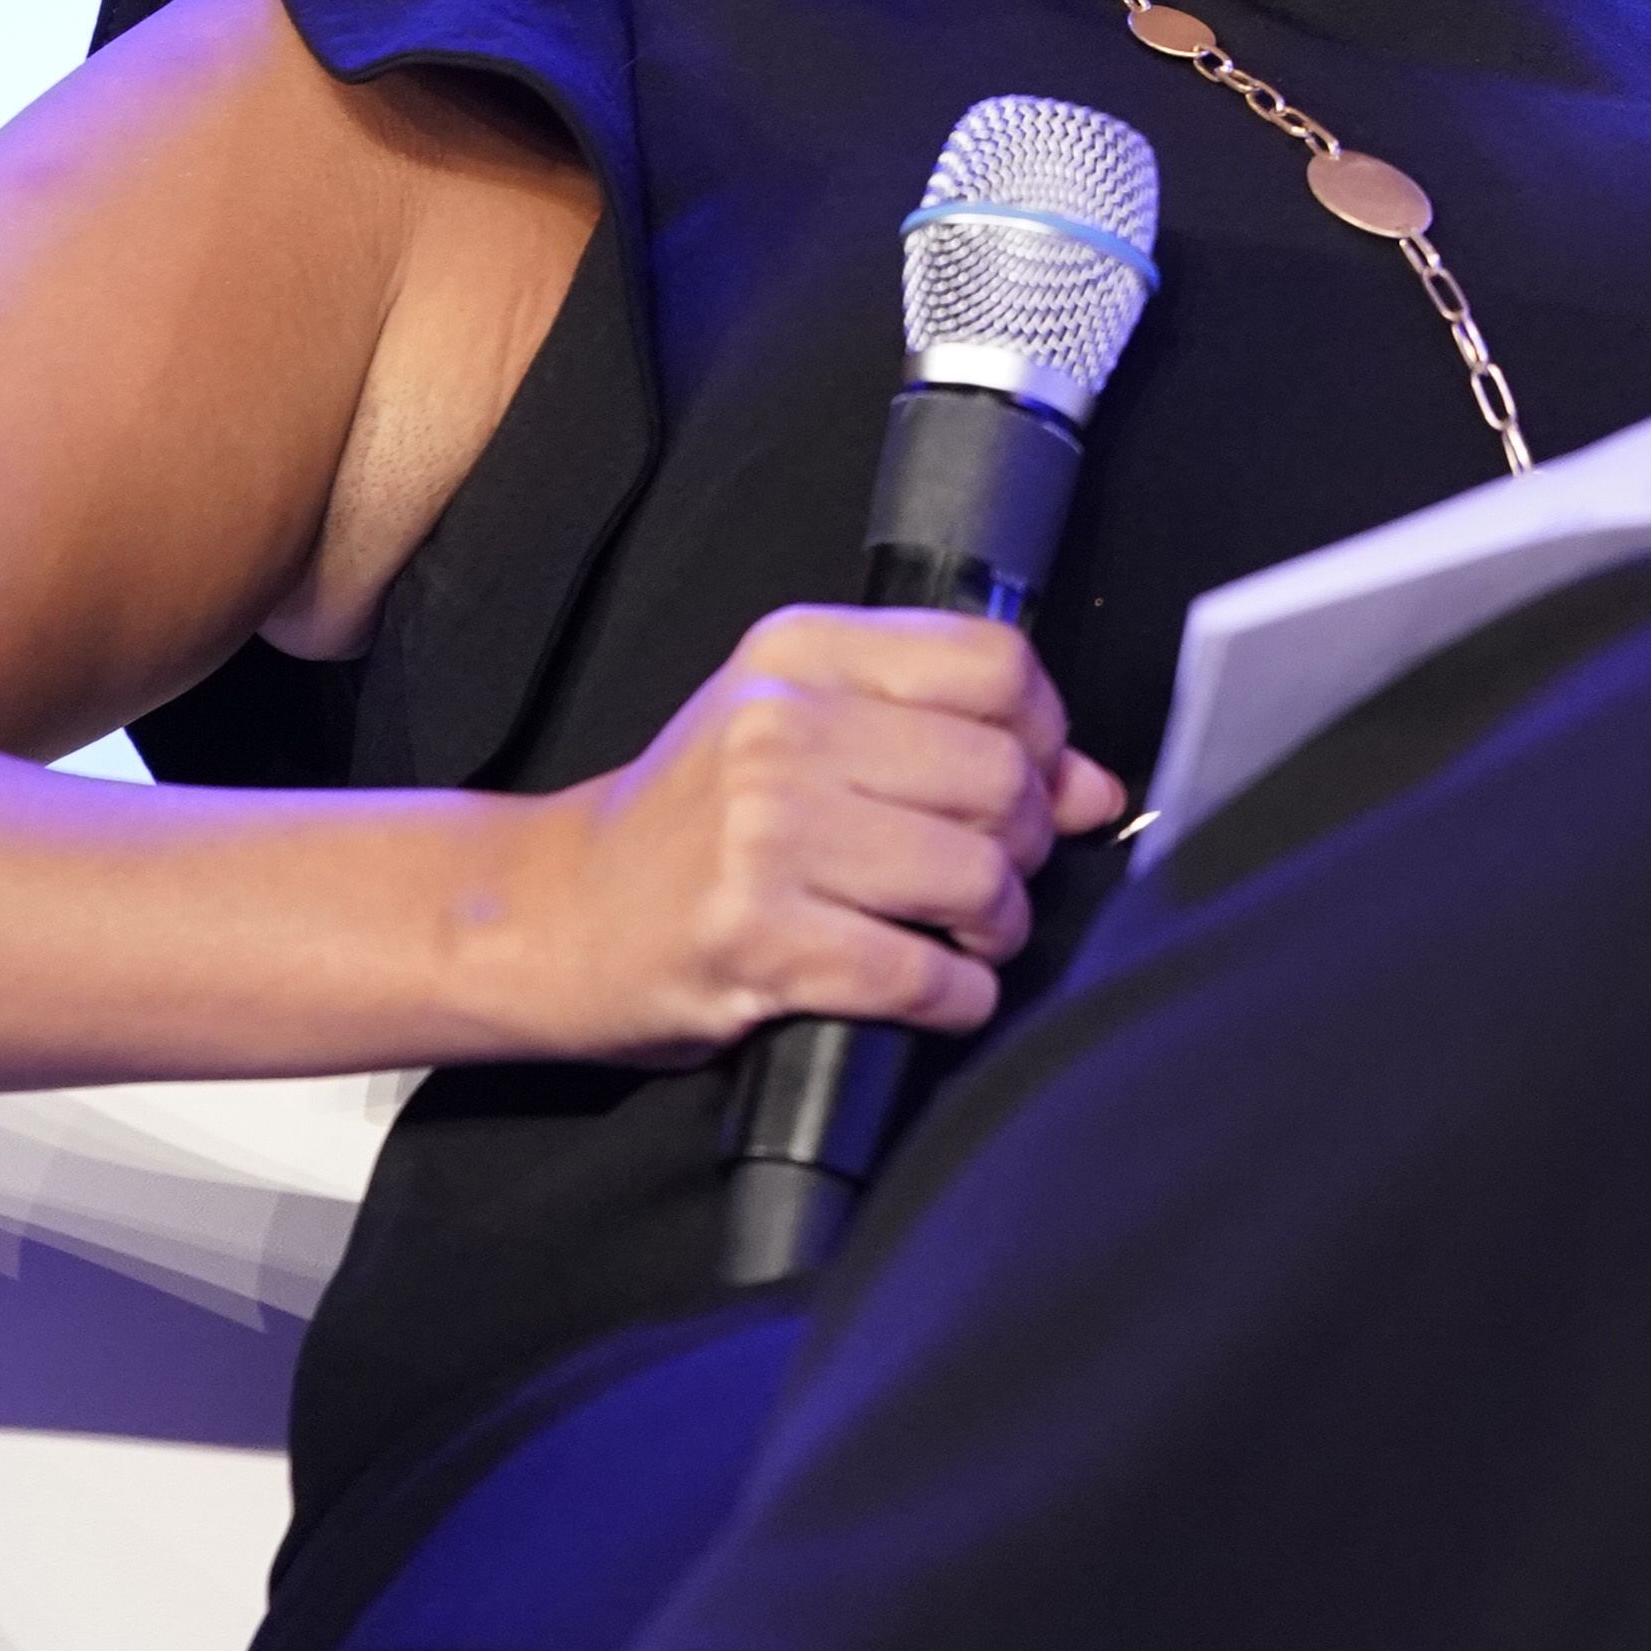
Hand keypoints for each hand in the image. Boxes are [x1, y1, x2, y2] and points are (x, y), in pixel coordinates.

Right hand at [500, 605, 1127, 1063]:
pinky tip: (940, 992)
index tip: (1034, 782)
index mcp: (799, 653)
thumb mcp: (803, 737)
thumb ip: (947, 738)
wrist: (555, 915)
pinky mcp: (755, 936)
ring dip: (998, 927)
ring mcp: (764, 831)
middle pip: (999, 774)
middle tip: (996, 880)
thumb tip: (1095, 788)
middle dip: (1025, 847)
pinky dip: (956, 997)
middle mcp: (781, 726)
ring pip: (973, 873)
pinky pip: (919, 971)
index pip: (994, 663)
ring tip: (969, 938)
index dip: (1045, 733)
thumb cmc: (695, 827)